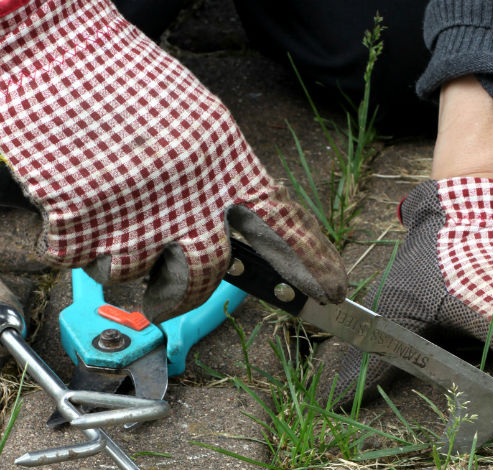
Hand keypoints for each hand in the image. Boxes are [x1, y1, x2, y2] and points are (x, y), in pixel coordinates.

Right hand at [0, 0, 345, 319]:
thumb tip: (232, 233)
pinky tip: (73, 196)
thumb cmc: (124, 83)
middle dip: (181, 291)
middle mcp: (188, 200)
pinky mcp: (81, 227)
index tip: (333, 291)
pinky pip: (78, 261)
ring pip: (131, 274)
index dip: (312, 261)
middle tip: (165, 284)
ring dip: (114, 250)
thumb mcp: (196, 124)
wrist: (53, 49)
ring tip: (104, 200)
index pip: (284, 223)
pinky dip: (69, 237)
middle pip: (203, 280)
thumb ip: (219, 180)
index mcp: (223, 166)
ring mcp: (135, 218)